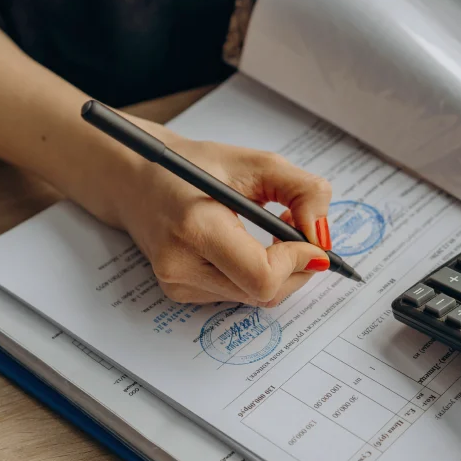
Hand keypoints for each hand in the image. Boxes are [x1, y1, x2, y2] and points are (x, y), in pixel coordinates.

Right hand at [112, 116, 333, 306]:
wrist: (137, 178)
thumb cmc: (196, 165)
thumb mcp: (256, 163)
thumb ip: (302, 192)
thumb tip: (323, 236)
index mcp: (196, 227)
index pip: (262, 276)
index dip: (298, 262)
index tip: (312, 242)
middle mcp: (181, 265)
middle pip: (264, 294)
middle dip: (296, 268)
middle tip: (299, 232)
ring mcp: (178, 284)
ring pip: (255, 298)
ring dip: (278, 272)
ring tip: (272, 234)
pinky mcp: (180, 293)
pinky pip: (238, 294)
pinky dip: (255, 275)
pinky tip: (246, 246)